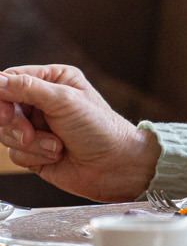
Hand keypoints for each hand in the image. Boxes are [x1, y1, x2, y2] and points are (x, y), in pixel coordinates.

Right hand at [0, 65, 158, 201]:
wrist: (115, 166)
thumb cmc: (100, 129)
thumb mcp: (64, 101)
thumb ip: (27, 89)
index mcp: (53, 80)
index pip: (10, 80)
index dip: (1, 96)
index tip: (6, 113)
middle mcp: (42, 102)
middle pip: (3, 108)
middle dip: (15, 124)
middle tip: (28, 133)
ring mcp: (38, 127)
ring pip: (6, 133)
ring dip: (30, 143)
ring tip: (55, 145)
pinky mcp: (35, 152)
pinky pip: (15, 154)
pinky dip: (34, 156)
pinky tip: (56, 155)